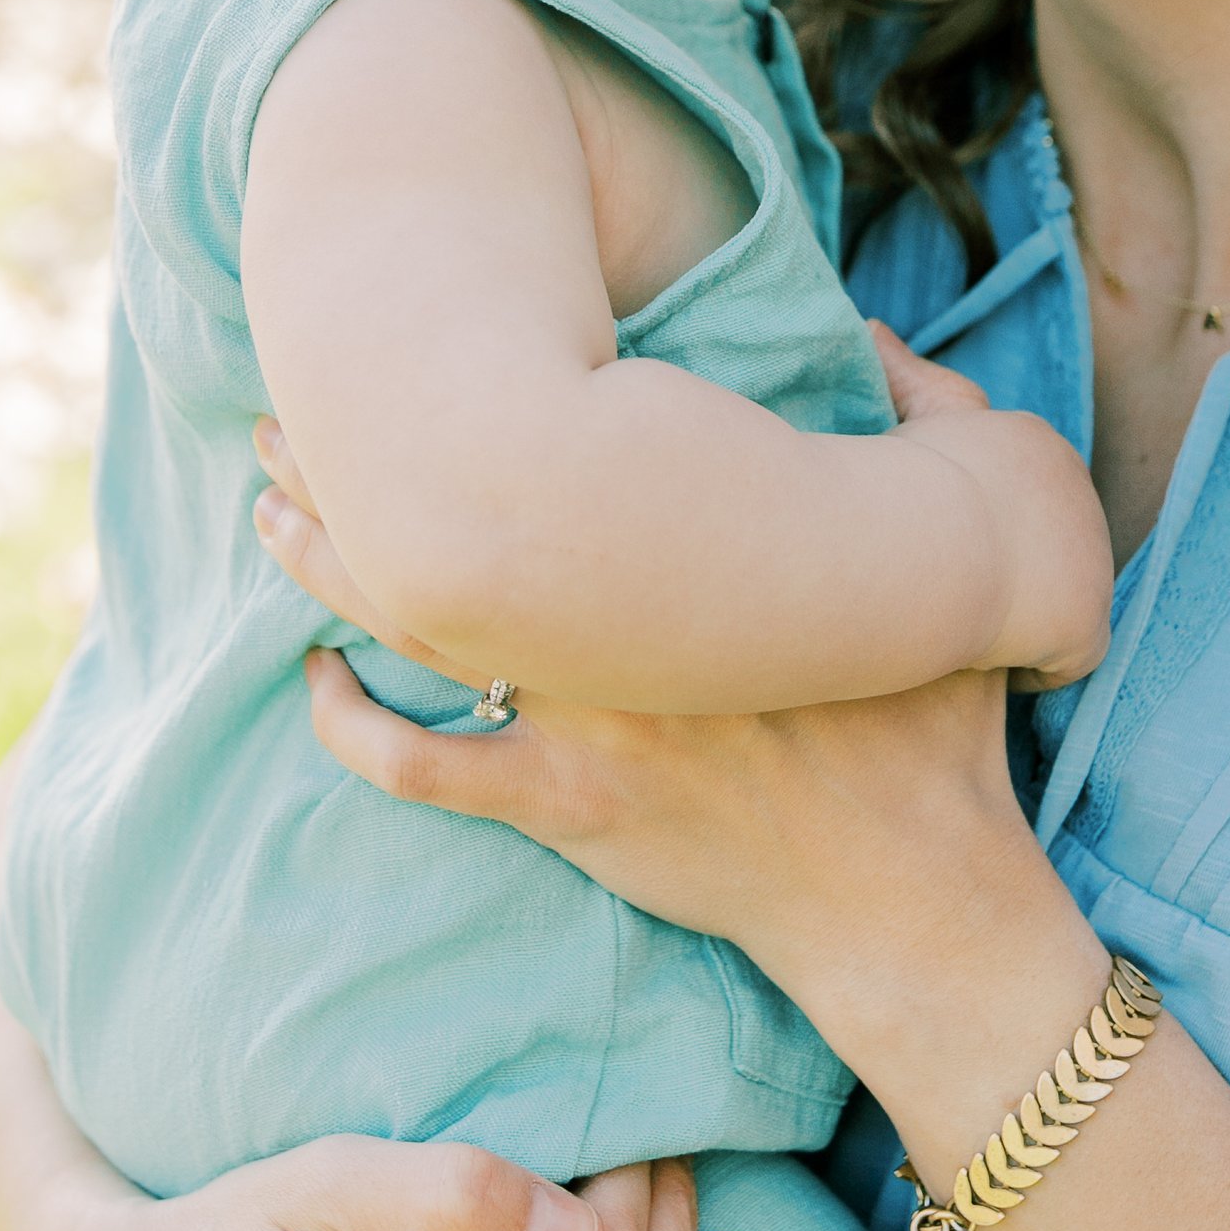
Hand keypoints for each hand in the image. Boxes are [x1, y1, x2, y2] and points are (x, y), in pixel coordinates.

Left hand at [250, 418, 1080, 1064]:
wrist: (912, 896)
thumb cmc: (938, 730)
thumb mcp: (961, 542)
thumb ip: (931, 414)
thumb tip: (878, 337)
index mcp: (700, 546)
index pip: (559, 432)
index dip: (468, 377)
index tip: (418, 335)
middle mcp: (618, 624)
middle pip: (450, 520)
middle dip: (355, 461)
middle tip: (284, 411)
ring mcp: (580, 720)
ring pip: (416, 624)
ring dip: (329, 566)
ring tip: (268, 510)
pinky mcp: (562, 808)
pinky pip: (422, 767)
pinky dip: (353, 727)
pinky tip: (314, 684)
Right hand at [865, 322, 1111, 694]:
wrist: (925, 540)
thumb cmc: (904, 474)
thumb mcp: (904, 409)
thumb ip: (897, 370)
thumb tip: (868, 327)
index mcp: (1040, 446)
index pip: (1028, 492)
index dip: (986, 522)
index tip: (939, 543)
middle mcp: (1081, 497)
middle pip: (1052, 544)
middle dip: (1014, 568)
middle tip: (944, 593)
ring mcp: (1092, 563)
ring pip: (1063, 600)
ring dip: (1023, 616)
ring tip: (958, 631)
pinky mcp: (1087, 624)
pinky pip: (1067, 657)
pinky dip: (1030, 663)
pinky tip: (983, 665)